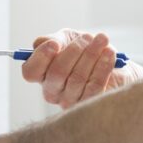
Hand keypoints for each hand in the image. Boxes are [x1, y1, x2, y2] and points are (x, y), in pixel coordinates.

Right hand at [22, 29, 142, 108]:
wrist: (111, 60)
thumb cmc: (85, 48)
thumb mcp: (67, 38)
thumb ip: (53, 39)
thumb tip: (45, 43)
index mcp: (42, 74)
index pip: (31, 72)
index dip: (41, 57)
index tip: (55, 43)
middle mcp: (52, 91)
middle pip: (56, 74)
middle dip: (74, 51)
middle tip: (88, 37)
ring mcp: (70, 101)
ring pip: (77, 78)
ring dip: (91, 55)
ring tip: (102, 40)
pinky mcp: (90, 105)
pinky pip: (94, 86)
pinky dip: (103, 67)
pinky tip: (109, 53)